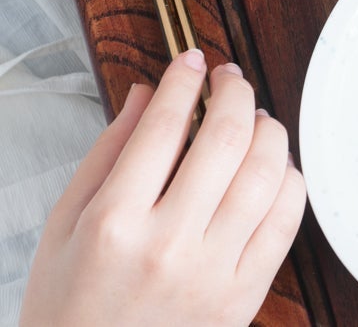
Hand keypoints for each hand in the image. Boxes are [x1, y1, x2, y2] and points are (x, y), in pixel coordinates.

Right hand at [21, 50, 307, 326]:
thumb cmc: (69, 304)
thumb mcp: (64, 226)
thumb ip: (108, 153)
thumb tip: (148, 93)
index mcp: (114, 223)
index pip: (164, 127)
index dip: (184, 81)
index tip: (192, 61)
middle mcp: (168, 245)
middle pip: (226, 141)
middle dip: (235, 93)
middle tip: (231, 79)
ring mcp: (213, 272)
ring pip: (267, 175)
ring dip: (270, 132)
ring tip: (257, 118)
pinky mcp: (244, 295)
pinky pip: (286, 221)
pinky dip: (288, 181)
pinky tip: (273, 166)